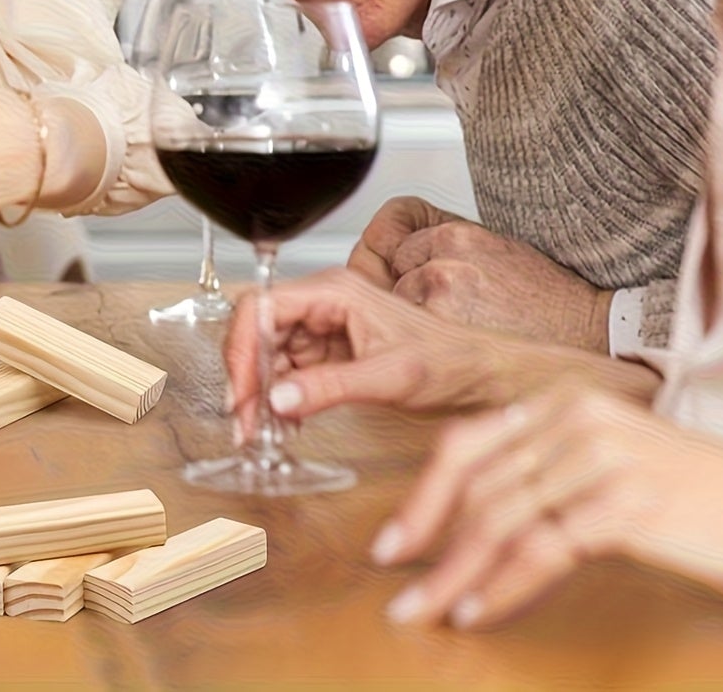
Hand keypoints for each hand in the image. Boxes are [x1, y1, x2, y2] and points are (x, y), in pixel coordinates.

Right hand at [225, 267, 510, 433]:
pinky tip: (284, 425)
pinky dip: (281, 398)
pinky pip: (290, 370)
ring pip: (269, 354)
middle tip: (245, 424)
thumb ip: (330, 387)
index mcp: (334, 290)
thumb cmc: (448, 361)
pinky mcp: (330, 350)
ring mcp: (325, 325)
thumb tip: (277, 399)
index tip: (241, 394)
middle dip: (247, 378)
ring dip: (260, 393)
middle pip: (258, 331)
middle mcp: (323, 301)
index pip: (261, 307)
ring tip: (262, 432)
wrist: (481, 374)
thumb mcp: (389, 377)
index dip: (241, 349)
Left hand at [349, 198, 612, 349]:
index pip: (394, 243)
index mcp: (455, 233)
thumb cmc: (542, 297)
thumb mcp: (492, 247)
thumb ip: (442, 242)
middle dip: (407, 292)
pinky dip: (427, 341)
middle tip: (449, 310)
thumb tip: (390, 245)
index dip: (405, 267)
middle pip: (390, 274)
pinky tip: (462, 344)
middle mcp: (445, 256)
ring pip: (397, 304)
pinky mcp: (447, 324)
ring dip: (415, 318)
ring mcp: (442, 290)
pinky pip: (410, 332)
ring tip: (461, 328)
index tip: (422, 282)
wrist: (588, 329)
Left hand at [372, 384, 722, 627]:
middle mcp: (576, 419)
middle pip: (474, 483)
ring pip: (500, 519)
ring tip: (423, 610)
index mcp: (565, 402)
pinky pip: (541, 548)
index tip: (393, 538)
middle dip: (426, 539)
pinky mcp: (624, 503)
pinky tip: (477, 611)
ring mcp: (599, 458)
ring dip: (454, 573)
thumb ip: (548, 472)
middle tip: (394, 585)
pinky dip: (502, 585)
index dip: (423, 495)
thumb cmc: (697, 498)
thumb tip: (476, 518)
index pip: (467, 443)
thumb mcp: (611, 462)